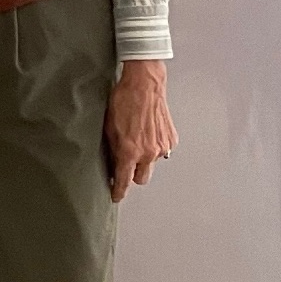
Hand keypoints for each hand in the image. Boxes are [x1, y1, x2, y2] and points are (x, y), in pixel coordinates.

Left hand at [104, 59, 174, 201]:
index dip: (119, 191)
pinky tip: (147, 132)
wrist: (144, 85)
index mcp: (130, 151)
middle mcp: (148, 153)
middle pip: (141, 178)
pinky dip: (155, 146)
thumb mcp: (108, 127)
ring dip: (144, 158)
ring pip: (152, 164)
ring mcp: (162, 146)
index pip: (124, 180)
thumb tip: (112, 162)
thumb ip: (112, 148)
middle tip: (125, 165)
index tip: (116, 196)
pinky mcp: (171, 139)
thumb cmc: (123, 101)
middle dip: (133, 175)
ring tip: (137, 139)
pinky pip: (162, 150)